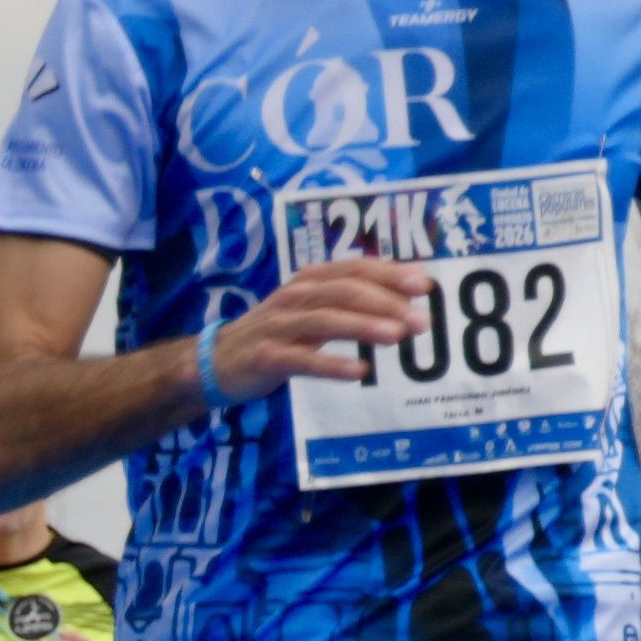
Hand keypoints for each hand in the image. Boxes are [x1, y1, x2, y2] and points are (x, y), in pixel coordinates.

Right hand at [209, 259, 428, 399]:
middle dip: (386, 304)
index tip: (425, 285)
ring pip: (326, 320)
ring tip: (397, 338)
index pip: (354, 269)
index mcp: (309, 279)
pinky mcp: (265, 357)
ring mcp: (278, 326)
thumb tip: (408, 292)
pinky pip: (302, 360)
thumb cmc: (276, 333)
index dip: (390, 274)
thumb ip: (351, 299)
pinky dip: (331, 365)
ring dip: (364, 327)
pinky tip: (359, 372)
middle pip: (344, 292)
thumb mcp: (311, 308)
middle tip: (420, 320)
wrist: (216, 361)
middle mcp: (294, 296)